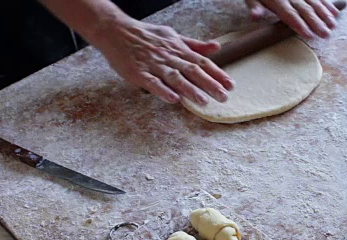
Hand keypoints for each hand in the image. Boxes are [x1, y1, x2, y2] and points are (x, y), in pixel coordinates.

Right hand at [93, 18, 234, 104]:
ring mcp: (153, 65)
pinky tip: (174, 99)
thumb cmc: (146, 35)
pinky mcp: (138, 72)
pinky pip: (152, 82)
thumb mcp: (173, 36)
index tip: (231, 85)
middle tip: (224, 97)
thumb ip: (195, 45)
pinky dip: (163, 91)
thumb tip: (217, 47)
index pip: (202, 62)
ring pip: (175, 78)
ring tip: (203, 101)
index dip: (217, 73)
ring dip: (190, 90)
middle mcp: (169, 57)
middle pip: (192, 71)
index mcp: (178, 49)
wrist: (115, 30)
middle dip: (209, 84)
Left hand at [245, 0, 339, 38]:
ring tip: (333, 26)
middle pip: (305, 11)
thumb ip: (255, 7)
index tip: (309, 35)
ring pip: (314, 3)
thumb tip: (255, 17)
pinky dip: (326, 4)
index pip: (289, 14)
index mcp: (277, 1)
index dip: (299, 24)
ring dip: (325, 15)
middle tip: (326, 35)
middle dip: (317, 23)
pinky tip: (334, 12)